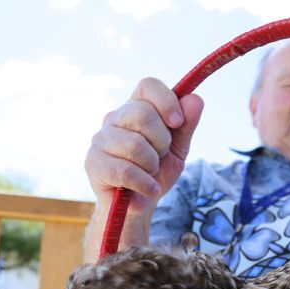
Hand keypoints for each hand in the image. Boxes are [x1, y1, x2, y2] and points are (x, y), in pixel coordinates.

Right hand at [85, 77, 203, 215]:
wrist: (141, 202)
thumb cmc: (157, 171)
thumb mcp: (178, 148)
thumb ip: (187, 125)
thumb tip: (195, 99)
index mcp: (136, 108)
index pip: (148, 86)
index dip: (166, 101)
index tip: (177, 123)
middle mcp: (115, 118)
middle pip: (142, 114)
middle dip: (162, 141)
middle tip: (160, 156)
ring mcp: (101, 139)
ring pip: (135, 145)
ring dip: (152, 165)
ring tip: (150, 173)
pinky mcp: (93, 163)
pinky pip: (125, 171)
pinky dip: (144, 183)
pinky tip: (148, 188)